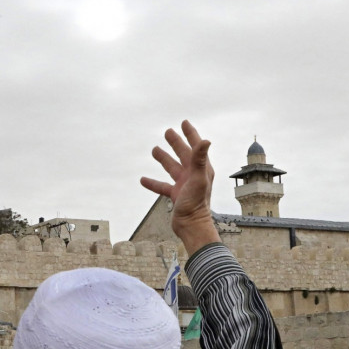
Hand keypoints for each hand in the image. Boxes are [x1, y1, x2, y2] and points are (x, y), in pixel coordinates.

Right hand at [141, 120, 221, 254]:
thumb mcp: (198, 178)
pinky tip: (142, 180)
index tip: (184, 123)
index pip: (196, 147)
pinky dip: (153, 183)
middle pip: (183, 154)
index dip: (190, 134)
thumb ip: (200, 159)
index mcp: (201, 169)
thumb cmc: (196, 203)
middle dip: (176, 143)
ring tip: (154, 150)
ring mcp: (184, 185)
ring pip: (172, 168)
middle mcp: (194, 175)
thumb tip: (206, 140)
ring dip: (164, 159)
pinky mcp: (176, 196)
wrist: (191, 226)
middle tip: (168, 132)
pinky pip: (162, 186)